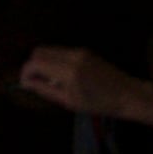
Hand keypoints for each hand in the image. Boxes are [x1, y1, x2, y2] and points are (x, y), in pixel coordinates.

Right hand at [15, 47, 152, 125]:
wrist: (127, 95)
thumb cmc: (99, 104)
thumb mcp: (69, 102)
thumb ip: (45, 90)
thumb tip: (26, 83)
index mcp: (68, 71)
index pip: (35, 63)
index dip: (25, 72)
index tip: (25, 84)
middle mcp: (72, 56)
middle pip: (39, 51)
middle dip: (32, 65)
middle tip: (34, 81)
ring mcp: (79, 51)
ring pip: (49, 50)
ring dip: (43, 62)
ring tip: (50, 80)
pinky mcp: (84, 51)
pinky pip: (61, 52)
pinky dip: (54, 61)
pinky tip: (62, 76)